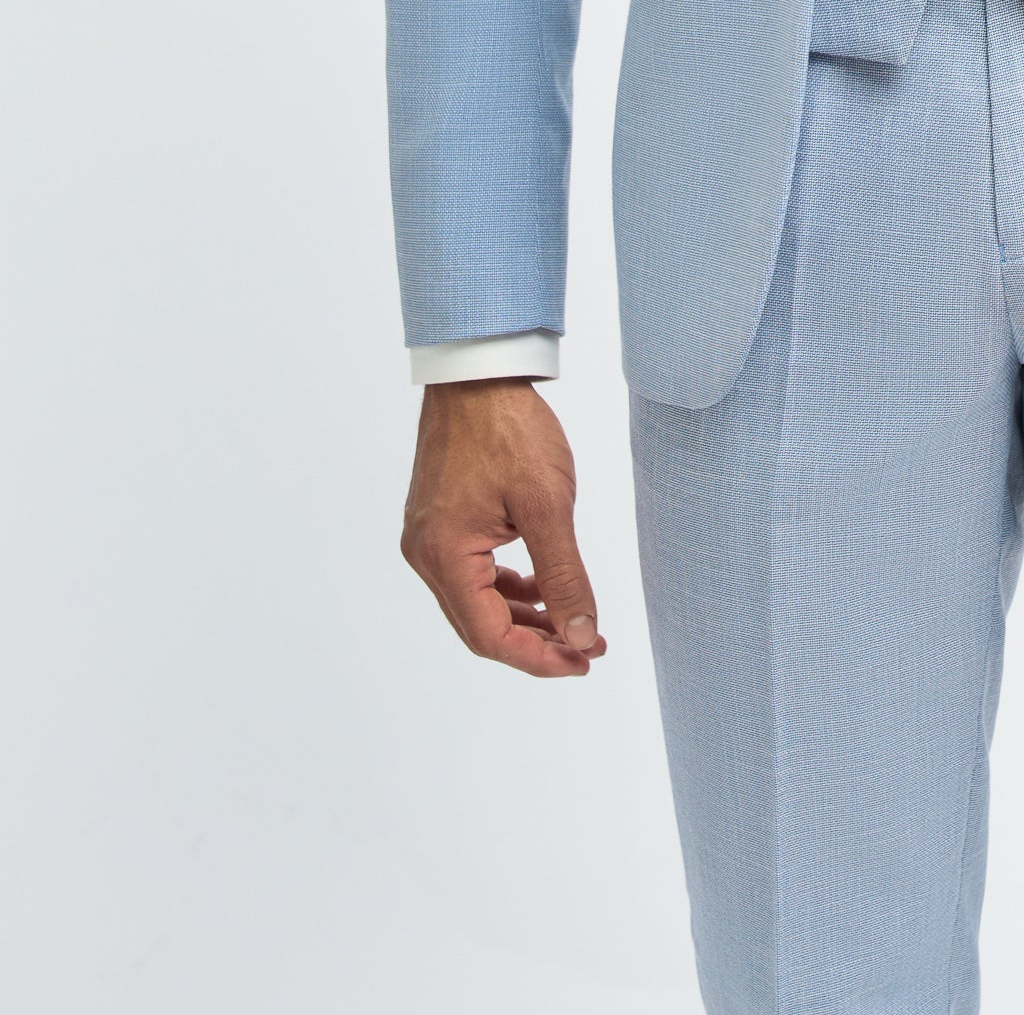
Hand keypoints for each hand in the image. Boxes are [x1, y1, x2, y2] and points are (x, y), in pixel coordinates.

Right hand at [402, 378, 605, 677]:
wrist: (478, 373)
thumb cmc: (509, 430)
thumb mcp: (548, 505)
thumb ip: (564, 577)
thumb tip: (581, 635)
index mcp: (444, 556)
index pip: (490, 636)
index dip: (539, 658)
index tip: (582, 661)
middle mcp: (426, 554)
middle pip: (480, 626)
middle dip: (536, 642)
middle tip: (587, 647)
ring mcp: (428, 537)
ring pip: (476, 602)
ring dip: (525, 616)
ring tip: (574, 623)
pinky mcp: (439, 521)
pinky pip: (472, 573)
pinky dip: (507, 587)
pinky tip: (541, 587)